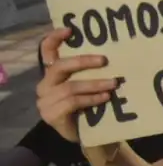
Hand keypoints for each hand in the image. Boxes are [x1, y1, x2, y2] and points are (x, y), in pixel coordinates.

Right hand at [35, 28, 115, 142]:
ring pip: (70, 87)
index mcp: (52, 73)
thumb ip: (92, 70)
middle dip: (82, 61)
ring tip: (114, 83)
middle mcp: (45, 84)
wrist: (88, 135)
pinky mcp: (51, 115)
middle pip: (59, 67)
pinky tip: (105, 97)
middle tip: (104, 60)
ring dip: (95, 84)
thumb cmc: (91, 104)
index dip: (54, 39)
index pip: (47, 51)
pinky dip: (91, 99)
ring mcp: (45, 101)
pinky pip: (72, 102)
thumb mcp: (90, 83)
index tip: (70, 30)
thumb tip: (114, 51)